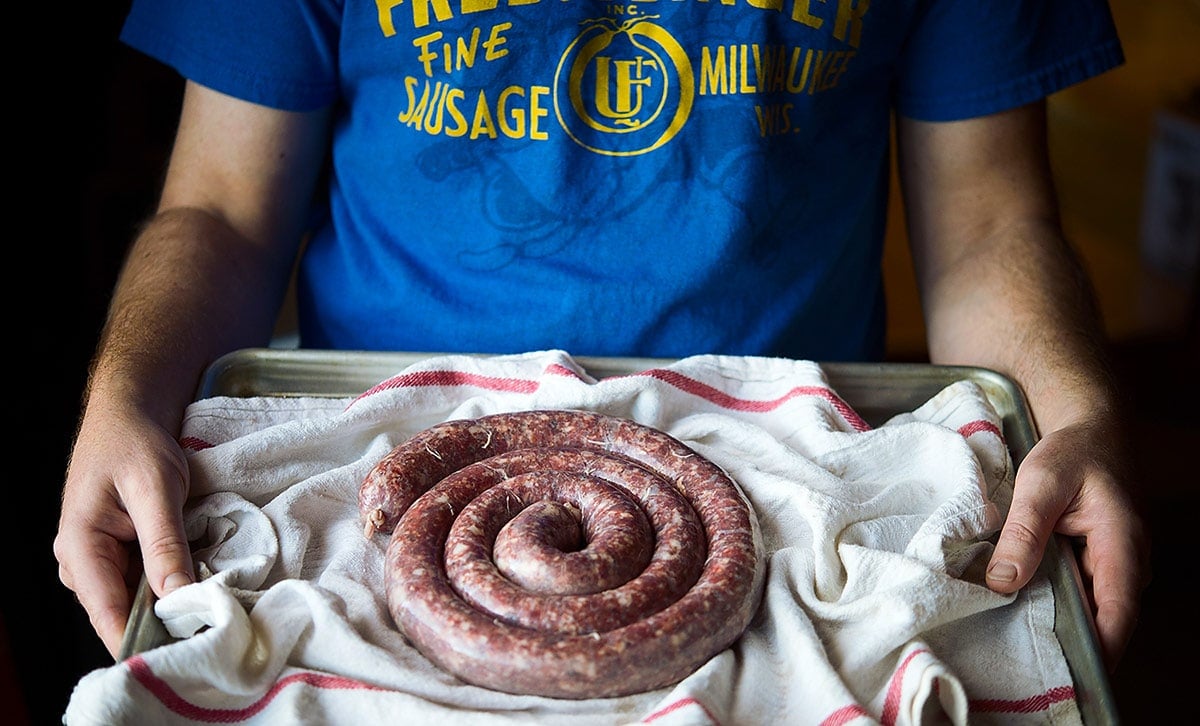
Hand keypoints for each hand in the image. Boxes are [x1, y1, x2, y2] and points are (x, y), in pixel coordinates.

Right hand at [54, 396, 194, 658]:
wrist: (128, 415)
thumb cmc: (135, 444)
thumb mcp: (155, 489)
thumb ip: (164, 543)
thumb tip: (177, 596)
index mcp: (80, 548)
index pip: (106, 614)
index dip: (141, 643)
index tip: (180, 661)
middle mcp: (82, 563)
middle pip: (120, 615)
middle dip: (162, 630)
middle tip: (211, 641)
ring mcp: (99, 562)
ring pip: (134, 603)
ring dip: (168, 611)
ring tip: (212, 621)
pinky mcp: (119, 556)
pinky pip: (143, 585)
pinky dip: (169, 590)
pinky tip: (199, 595)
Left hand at [984, 415, 1150, 670]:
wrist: (1092, 430)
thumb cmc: (1072, 452)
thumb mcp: (1041, 484)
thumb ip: (1024, 531)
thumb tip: (1003, 582)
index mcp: (1123, 544)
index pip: (1118, 612)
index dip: (1100, 648)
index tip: (1072, 675)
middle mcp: (1127, 563)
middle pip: (1106, 620)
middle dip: (1072, 644)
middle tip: (1028, 666)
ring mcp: (1115, 565)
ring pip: (1091, 609)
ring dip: (1061, 623)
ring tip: (1018, 644)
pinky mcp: (1098, 564)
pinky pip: (1081, 595)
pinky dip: (1056, 603)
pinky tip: (1022, 611)